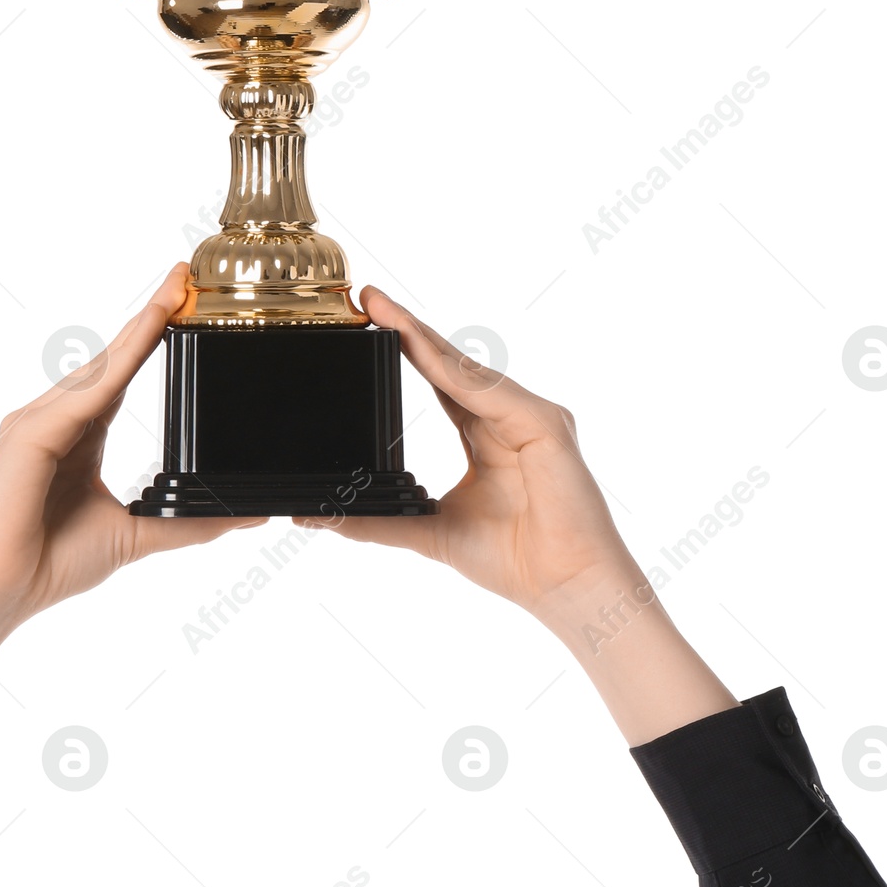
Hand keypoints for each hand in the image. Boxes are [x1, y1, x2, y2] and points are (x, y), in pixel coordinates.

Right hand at [0, 261, 260, 629]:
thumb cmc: (48, 566)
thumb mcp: (135, 534)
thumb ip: (188, 524)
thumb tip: (245, 516)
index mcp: (76, 437)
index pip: (121, 376)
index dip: (151, 339)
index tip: (183, 303)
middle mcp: (54, 418)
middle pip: (112, 358)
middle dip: (151, 317)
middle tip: (187, 276)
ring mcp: (39, 420)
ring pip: (102, 365)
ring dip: (141, 328)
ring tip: (176, 293)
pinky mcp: (32, 431)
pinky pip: (88, 389)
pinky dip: (121, 360)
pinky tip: (148, 334)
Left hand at [304, 285, 635, 627]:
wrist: (567, 589)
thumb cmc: (515, 562)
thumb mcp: (431, 531)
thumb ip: (379, 522)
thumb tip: (320, 517)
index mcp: (485, 434)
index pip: (439, 379)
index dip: (406, 349)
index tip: (368, 320)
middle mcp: (508, 415)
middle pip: (450, 363)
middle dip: (408, 328)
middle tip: (367, 296)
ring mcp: (529, 415)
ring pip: (466, 369)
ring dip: (423, 338)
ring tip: (384, 311)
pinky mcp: (545, 423)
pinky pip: (488, 392)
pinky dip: (452, 371)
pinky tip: (419, 349)